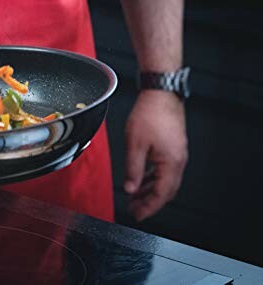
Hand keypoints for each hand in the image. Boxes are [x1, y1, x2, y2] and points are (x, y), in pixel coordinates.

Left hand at [124, 90, 187, 220]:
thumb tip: (130, 189)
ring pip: (166, 181)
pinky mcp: (173, 147)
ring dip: (151, 190)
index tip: (137, 215)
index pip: (161, 194)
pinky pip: (165, 170)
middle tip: (134, 209)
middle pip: (166, 191)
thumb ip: (133, 170)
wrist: (160, 93)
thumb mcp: (135, 145)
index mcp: (171, 163)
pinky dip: (153, 178)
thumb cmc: (150, 114)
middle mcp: (178, 160)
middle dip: (150, 202)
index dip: (149, 208)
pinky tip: (142, 180)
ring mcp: (178, 154)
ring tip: (135, 197)